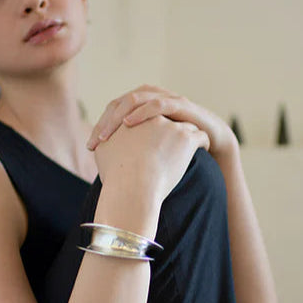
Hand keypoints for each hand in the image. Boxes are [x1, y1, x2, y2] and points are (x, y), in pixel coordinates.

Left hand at [87, 84, 237, 160]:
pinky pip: (157, 103)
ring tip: (107, 134)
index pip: (112, 112)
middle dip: (105, 122)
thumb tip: (106, 167)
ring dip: (119, 116)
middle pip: (119, 104)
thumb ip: (132, 154)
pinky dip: (141, 112)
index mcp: (140, 108)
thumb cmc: (177, 151)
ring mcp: (165, 98)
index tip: (90, 149)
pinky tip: (129, 124)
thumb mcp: (150, 153)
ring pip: (135, 100)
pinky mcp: (180, 103)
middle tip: (95, 141)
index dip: (100, 128)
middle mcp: (150, 98)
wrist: (211, 144)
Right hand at [93, 115, 209, 204]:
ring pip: (186, 126)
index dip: (154, 126)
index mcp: (133, 119)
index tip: (159, 137)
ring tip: (194, 146)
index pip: (148, 117)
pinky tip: (204, 149)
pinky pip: (200, 137)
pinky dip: (203, 143)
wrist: (133, 186)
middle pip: (168, 118)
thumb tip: (99, 144)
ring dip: (189, 134)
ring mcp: (171, 126)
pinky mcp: (186, 138)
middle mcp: (152, 118)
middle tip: (177, 138)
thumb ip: (103, 144)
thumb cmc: (115, 174)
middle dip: (172, 126)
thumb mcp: (102, 154)